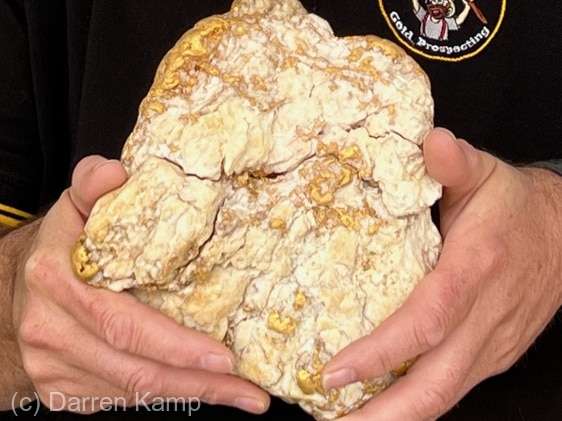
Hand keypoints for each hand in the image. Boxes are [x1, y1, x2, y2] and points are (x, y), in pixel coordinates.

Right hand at [12, 156, 269, 413]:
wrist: (15, 290)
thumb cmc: (60, 246)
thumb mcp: (74, 207)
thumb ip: (94, 185)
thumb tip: (120, 173)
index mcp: (57, 280)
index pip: (121, 322)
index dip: (174, 344)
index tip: (222, 354)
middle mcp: (53, 330)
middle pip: (134, 369)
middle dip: (197, 382)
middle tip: (248, 387)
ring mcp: (56, 367)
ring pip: (132, 392)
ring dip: (190, 395)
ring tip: (241, 394)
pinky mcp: (65, 389)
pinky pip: (121, 400)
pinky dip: (166, 398)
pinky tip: (202, 391)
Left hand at [322, 128, 561, 419]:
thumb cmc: (514, 205)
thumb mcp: (484, 174)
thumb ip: (453, 164)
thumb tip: (429, 141)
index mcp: (474, 270)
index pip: (426, 321)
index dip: (381, 353)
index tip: (334, 370)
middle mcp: (485, 316)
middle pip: (436, 382)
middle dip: (385, 413)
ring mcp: (493, 342)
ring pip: (446, 394)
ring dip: (397, 418)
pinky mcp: (494, 353)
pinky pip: (453, 386)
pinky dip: (417, 403)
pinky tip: (384, 407)